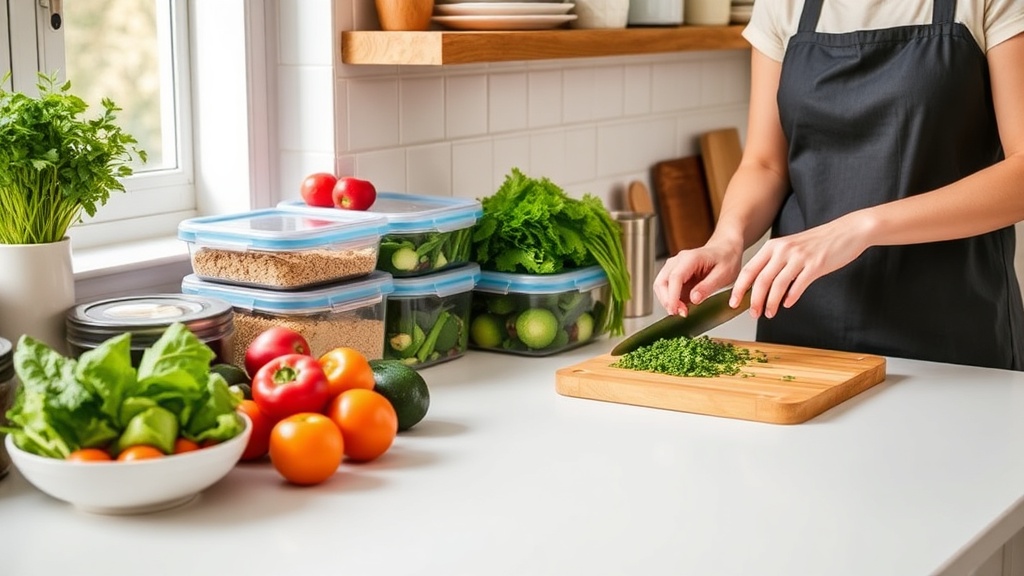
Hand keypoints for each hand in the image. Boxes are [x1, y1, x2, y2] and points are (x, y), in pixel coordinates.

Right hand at [654, 241, 742, 316]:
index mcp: (691, 258)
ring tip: (682, 311)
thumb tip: (694, 299)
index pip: (675, 277)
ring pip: (660, 286)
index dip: (672, 296)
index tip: (675, 310)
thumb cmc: (726, 259)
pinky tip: (682, 305)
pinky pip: (666, 288)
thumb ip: (708, 286)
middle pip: (661, 282)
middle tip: (681, 313)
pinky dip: (671, 299)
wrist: (725, 250)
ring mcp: (674, 267)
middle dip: (667, 300)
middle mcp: (678, 260)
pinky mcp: (674, 274)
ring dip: (667, 301)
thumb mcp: (723, 274)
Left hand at [731, 216, 870, 318]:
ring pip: (778, 285)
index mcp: (773, 246)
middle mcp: (783, 250)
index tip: (734, 302)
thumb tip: (761, 288)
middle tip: (753, 313)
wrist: (847, 231)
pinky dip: (790, 298)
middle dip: (754, 300)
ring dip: (771, 303)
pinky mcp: (816, 265)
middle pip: (761, 280)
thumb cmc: (818, 242)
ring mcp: (799, 257)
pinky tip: (787, 305)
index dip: (739, 288)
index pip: (749, 270)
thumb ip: (776, 264)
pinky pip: (798, 285)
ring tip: (769, 314)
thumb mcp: (791, 248)